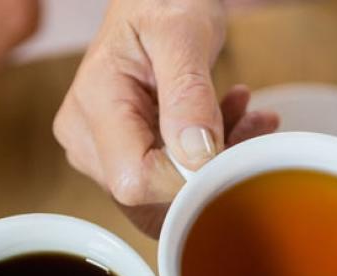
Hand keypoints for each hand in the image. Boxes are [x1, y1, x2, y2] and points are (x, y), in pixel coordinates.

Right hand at [54, 0, 278, 235]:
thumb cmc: (163, 2)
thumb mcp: (182, 32)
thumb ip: (188, 92)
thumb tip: (195, 154)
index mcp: (94, 105)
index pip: (136, 181)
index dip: (189, 180)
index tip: (228, 149)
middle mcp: (86, 137)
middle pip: (150, 194)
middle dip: (208, 173)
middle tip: (249, 127)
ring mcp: (99, 150)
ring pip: (163, 194)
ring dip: (215, 166)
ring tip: (247, 119)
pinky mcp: (120, 155)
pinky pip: (167, 182)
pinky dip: (208, 161)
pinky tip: (234, 124)